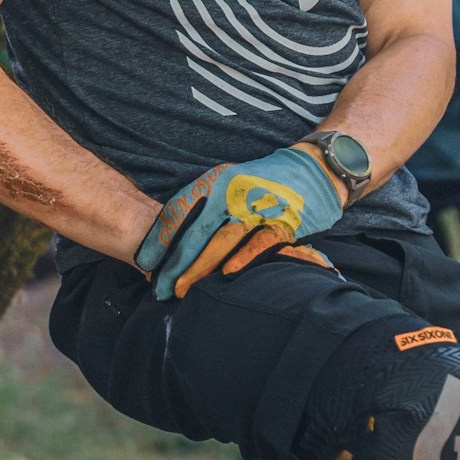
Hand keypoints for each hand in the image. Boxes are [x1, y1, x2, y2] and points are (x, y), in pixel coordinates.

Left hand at [134, 146, 341, 299]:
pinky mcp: (284, 220)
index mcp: (217, 179)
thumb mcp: (230, 182)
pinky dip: (244, 257)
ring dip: (200, 268)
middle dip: (175, 263)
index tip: (144, 262)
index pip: (179, 210)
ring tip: (181, 290)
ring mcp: (260, 205)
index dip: (160, 238)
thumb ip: (205, 205)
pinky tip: (226, 274)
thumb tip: (171, 238)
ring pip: (222, 240)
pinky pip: (259, 241)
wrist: (315, 169)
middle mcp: (235, 190)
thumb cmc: (265, 182)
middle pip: (196, 231)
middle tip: (159, 288)